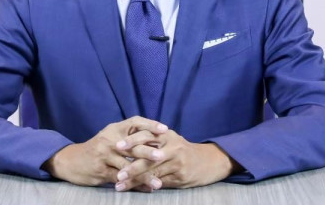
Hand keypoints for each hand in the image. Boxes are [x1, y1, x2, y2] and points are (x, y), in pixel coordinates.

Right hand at [42, 116, 167, 185]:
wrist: (71, 160)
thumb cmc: (97, 149)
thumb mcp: (110, 137)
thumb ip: (129, 138)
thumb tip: (155, 140)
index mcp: (115, 129)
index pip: (135, 122)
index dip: (150, 124)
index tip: (165, 129)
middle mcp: (110, 140)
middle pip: (133, 145)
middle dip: (148, 151)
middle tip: (163, 156)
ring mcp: (104, 156)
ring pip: (128, 166)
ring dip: (144, 175)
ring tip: (158, 183)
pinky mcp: (100, 171)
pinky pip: (120, 178)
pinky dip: (134, 184)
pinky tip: (145, 189)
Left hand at [114, 129, 240, 190]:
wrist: (208, 160)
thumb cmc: (182, 150)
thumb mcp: (169, 140)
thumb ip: (152, 141)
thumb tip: (129, 147)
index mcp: (166, 135)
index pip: (145, 136)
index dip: (131, 141)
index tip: (116, 146)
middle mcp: (172, 146)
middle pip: (147, 156)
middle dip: (131, 166)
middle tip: (117, 174)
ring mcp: (176, 162)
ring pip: (152, 172)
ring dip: (134, 180)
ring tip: (120, 186)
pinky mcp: (180, 175)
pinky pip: (160, 181)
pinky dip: (147, 185)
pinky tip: (136, 189)